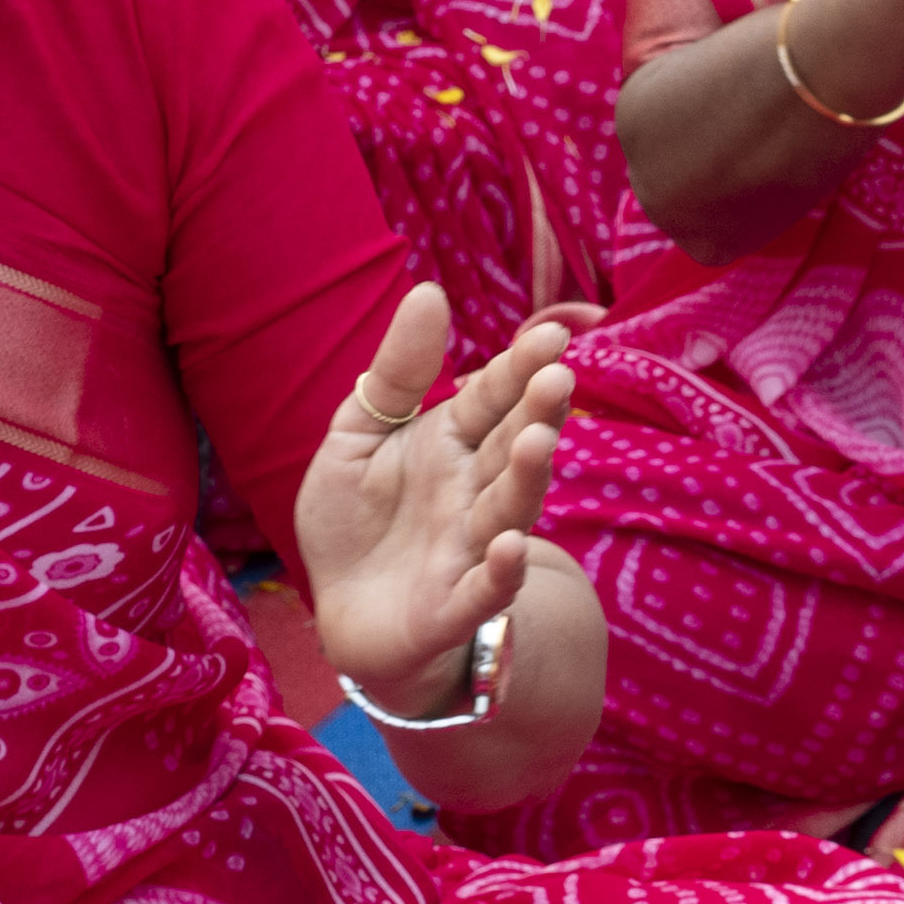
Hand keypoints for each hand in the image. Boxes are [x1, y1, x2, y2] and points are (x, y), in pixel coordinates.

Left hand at [289, 277, 573, 699]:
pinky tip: (512, 548)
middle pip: (512, 448)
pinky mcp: (453, 605)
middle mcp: (472, 492)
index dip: (518, 370)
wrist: (345, 613)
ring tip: (539, 442)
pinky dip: (501, 572)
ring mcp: (468, 549)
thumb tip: (429, 290)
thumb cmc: (358, 522)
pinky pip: (484, 589)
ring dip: (527, 480)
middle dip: (536, 415)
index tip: (550, 336)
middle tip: (558, 377)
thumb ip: (396, 374)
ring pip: (508, 511)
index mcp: (453, 444)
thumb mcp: (359, 435)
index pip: (492, 399)